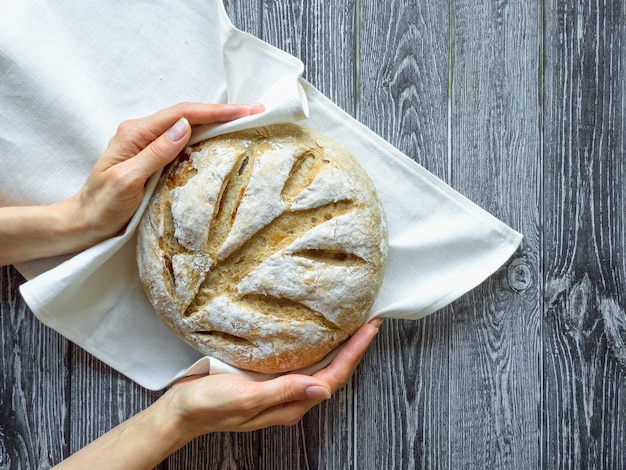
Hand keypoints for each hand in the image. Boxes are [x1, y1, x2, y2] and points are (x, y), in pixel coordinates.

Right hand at [53, 319, 381, 468]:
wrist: (182, 409)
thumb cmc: (209, 404)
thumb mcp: (245, 398)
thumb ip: (282, 392)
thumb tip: (320, 389)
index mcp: (289, 404)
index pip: (333, 377)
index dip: (354, 353)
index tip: (370, 329)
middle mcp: (291, 397)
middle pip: (333, 371)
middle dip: (354, 348)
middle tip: (370, 321)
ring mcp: (281, 388)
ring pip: (320, 366)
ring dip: (339, 346)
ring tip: (353, 323)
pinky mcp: (270, 378)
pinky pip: (303, 362)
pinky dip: (318, 346)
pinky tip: (319, 333)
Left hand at [68, 102, 264, 248]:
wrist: (85, 223)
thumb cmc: (103, 206)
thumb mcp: (128, 180)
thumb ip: (156, 153)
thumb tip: (185, 127)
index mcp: (136, 133)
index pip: (182, 115)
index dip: (215, 111)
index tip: (244, 111)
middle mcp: (142, 133)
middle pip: (188, 115)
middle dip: (222, 112)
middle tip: (254, 112)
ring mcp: (148, 144)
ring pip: (187, 126)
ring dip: (216, 123)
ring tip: (244, 122)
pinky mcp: (153, 157)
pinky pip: (183, 142)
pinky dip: (205, 137)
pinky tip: (220, 140)